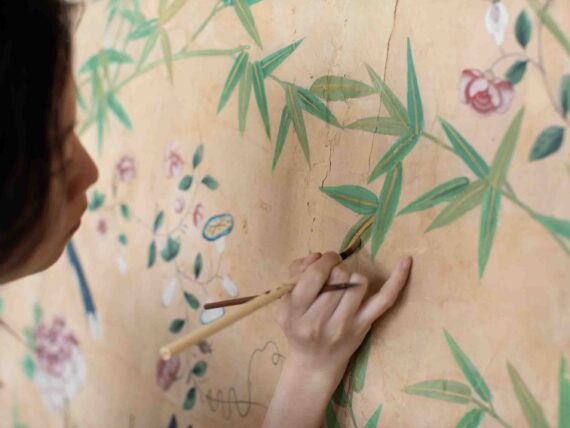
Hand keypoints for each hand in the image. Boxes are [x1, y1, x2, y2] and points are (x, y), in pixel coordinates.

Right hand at [278, 251, 412, 383]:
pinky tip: (405, 260)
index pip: (315, 275)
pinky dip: (397, 279)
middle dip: (336, 269)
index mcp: (295, 312)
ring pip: (359, 281)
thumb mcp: (286, 301)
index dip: (324, 261)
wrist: (315, 363)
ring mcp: (345, 325)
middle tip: (332, 278)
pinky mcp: (365, 325)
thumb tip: (319, 256)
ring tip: (344, 286)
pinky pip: (386, 298)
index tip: (326, 260)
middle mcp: (319, 321)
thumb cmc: (298, 325)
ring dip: (352, 276)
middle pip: (338, 276)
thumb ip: (297, 272)